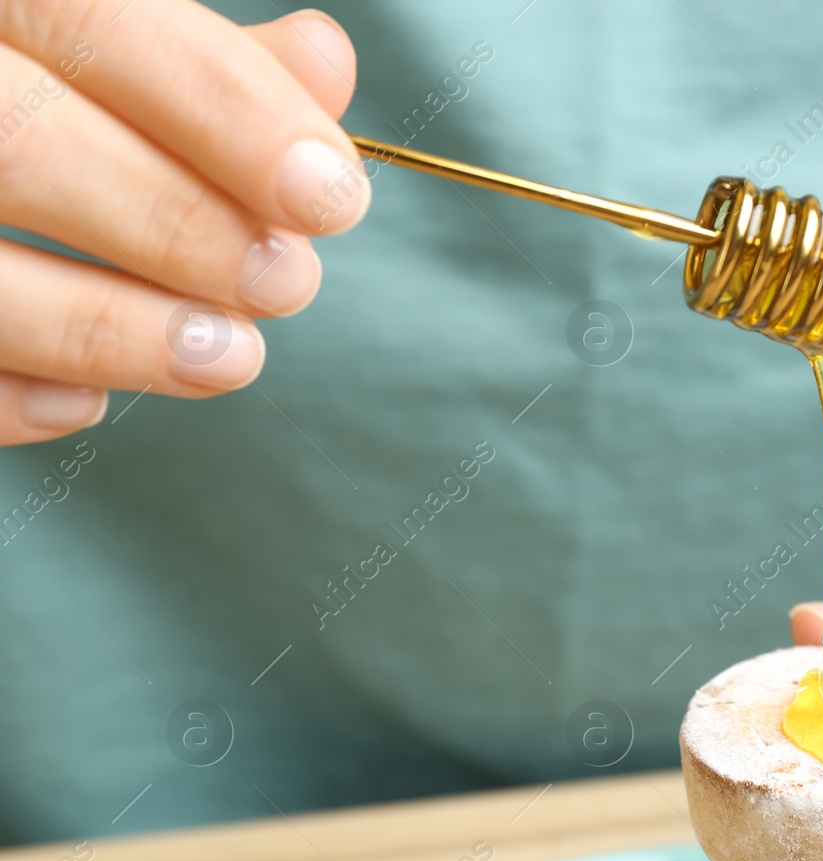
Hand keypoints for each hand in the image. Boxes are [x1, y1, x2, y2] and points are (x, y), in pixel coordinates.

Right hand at [0, 1, 365, 444]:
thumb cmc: (23, 90)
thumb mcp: (90, 37)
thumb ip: (195, 61)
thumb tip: (324, 63)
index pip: (94, 19)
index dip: (226, 110)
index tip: (330, 194)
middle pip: (25, 141)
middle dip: (179, 225)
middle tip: (287, 282)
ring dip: (113, 329)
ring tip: (232, 357)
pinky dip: (10, 394)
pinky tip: (88, 399)